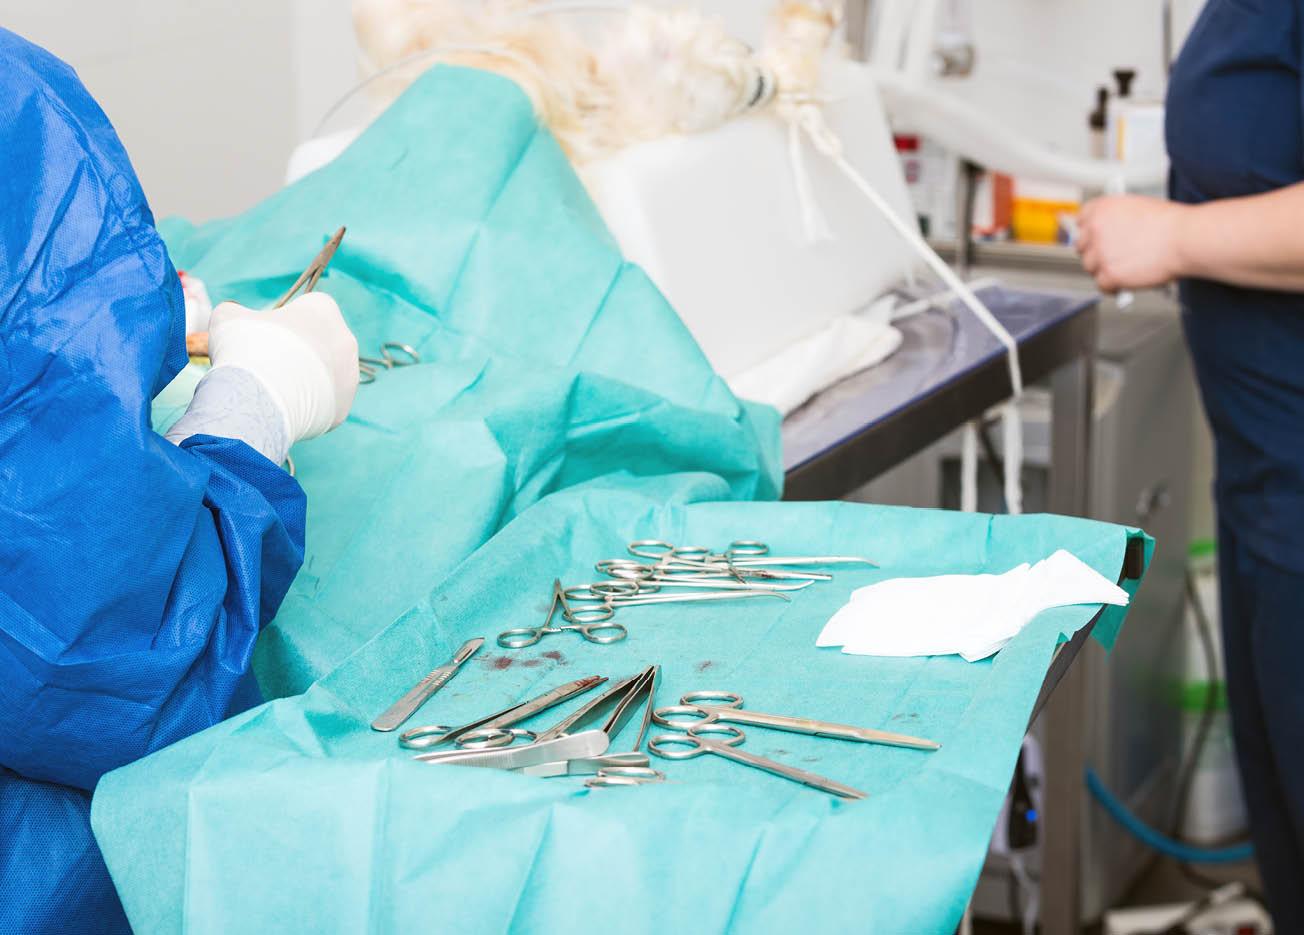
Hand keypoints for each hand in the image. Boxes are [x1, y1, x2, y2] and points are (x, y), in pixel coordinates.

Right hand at [208, 293, 358, 441]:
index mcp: (323, 309)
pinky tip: (283, 410)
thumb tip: (234, 319)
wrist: (259, 398)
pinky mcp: (343, 407)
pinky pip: (323, 405)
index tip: (264, 336)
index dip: (283, 323)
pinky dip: (306, 407)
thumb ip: (236, 313)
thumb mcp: (228, 318)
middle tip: (267, 365)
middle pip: (319, 344)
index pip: (306, 310)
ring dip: (304, 380)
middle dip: (297, 353)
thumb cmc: (245, 349)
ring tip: (274, 391)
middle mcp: (345, 339)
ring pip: (324, 376)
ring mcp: (349, 376)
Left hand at [1076, 195, 1186, 291]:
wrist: (1185, 238)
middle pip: (1082, 247)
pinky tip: (1125, 283)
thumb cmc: (1171, 224)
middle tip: (1111, 257)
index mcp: (1102, 208)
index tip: (1094, 240)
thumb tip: (1109, 235)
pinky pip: (1102, 285)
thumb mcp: (1137, 209)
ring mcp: (1100, 252)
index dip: (1090, 233)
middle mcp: (1095, 229)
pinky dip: (1114, 287)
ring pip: (1090, 267)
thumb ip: (1116, 221)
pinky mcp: (1108, 274)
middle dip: (1096, 253)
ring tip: (1124, 270)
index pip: (1081, 221)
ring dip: (1105, 270)